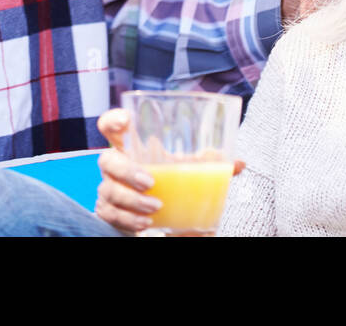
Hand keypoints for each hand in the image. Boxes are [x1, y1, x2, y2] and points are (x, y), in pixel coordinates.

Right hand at [93, 108, 244, 233]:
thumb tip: (238, 163)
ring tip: (155, 208)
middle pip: (106, 160)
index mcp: (131, 148)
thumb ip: (207, 165)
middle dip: (126, 171)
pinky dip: (127, 220)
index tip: (125, 121)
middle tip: (150, 182)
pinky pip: (109, 215)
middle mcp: (115, 166)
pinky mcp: (107, 212)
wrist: (151, 215)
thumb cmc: (165, 184)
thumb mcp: (184, 171)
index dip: (112, 120)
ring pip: (108, 190)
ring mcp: (108, 189)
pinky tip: (144, 223)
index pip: (110, 127)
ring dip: (132, 201)